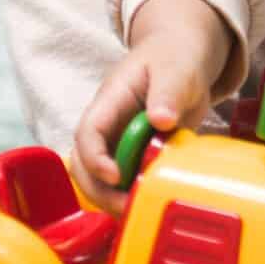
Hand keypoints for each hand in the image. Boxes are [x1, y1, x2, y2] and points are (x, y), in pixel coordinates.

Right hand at [70, 0, 233, 212]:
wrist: (181, 56)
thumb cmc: (175, 56)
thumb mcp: (177, 67)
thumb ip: (169, 90)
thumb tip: (161, 119)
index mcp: (112, 99)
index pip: (88, 132)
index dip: (95, 158)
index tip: (116, 176)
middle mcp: (108, 124)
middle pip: (83, 165)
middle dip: (100, 191)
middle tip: (130, 206)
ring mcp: (119, 142)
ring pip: (99, 180)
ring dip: (115, 200)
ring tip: (143, 208)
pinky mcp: (135, 156)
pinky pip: (125, 182)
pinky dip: (134, 196)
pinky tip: (154, 200)